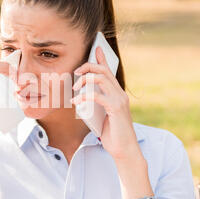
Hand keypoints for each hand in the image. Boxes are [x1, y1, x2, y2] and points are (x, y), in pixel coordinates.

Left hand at [70, 47, 140, 161]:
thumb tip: (82, 98)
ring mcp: (119, 100)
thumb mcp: (102, 116)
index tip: (96, 48)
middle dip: (87, 67)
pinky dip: (85, 97)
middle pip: (103, 71)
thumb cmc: (112, 134)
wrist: (124, 150)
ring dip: (84, 81)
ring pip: (101, 78)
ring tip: (75, 89)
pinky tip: (76, 102)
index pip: (109, 71)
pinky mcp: (116, 108)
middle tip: (75, 73)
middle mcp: (120, 93)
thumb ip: (96, 105)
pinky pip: (98, 96)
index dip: (102, 58)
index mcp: (117, 94)